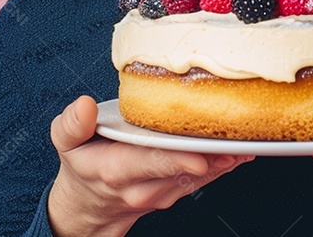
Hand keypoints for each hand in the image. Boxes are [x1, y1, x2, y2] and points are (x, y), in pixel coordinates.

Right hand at [47, 95, 252, 235]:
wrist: (88, 206)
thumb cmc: (83, 165)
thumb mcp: (65, 143)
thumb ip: (72, 125)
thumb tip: (83, 105)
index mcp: (116, 169)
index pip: (150, 162)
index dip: (177, 158)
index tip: (200, 154)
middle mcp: (143, 186)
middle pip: (182, 169)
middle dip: (212, 156)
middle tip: (237, 141)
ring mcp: (162, 193)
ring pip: (198, 178)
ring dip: (223, 161)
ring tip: (246, 141)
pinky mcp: (176, 192)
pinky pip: (203, 180)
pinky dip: (222, 165)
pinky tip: (240, 150)